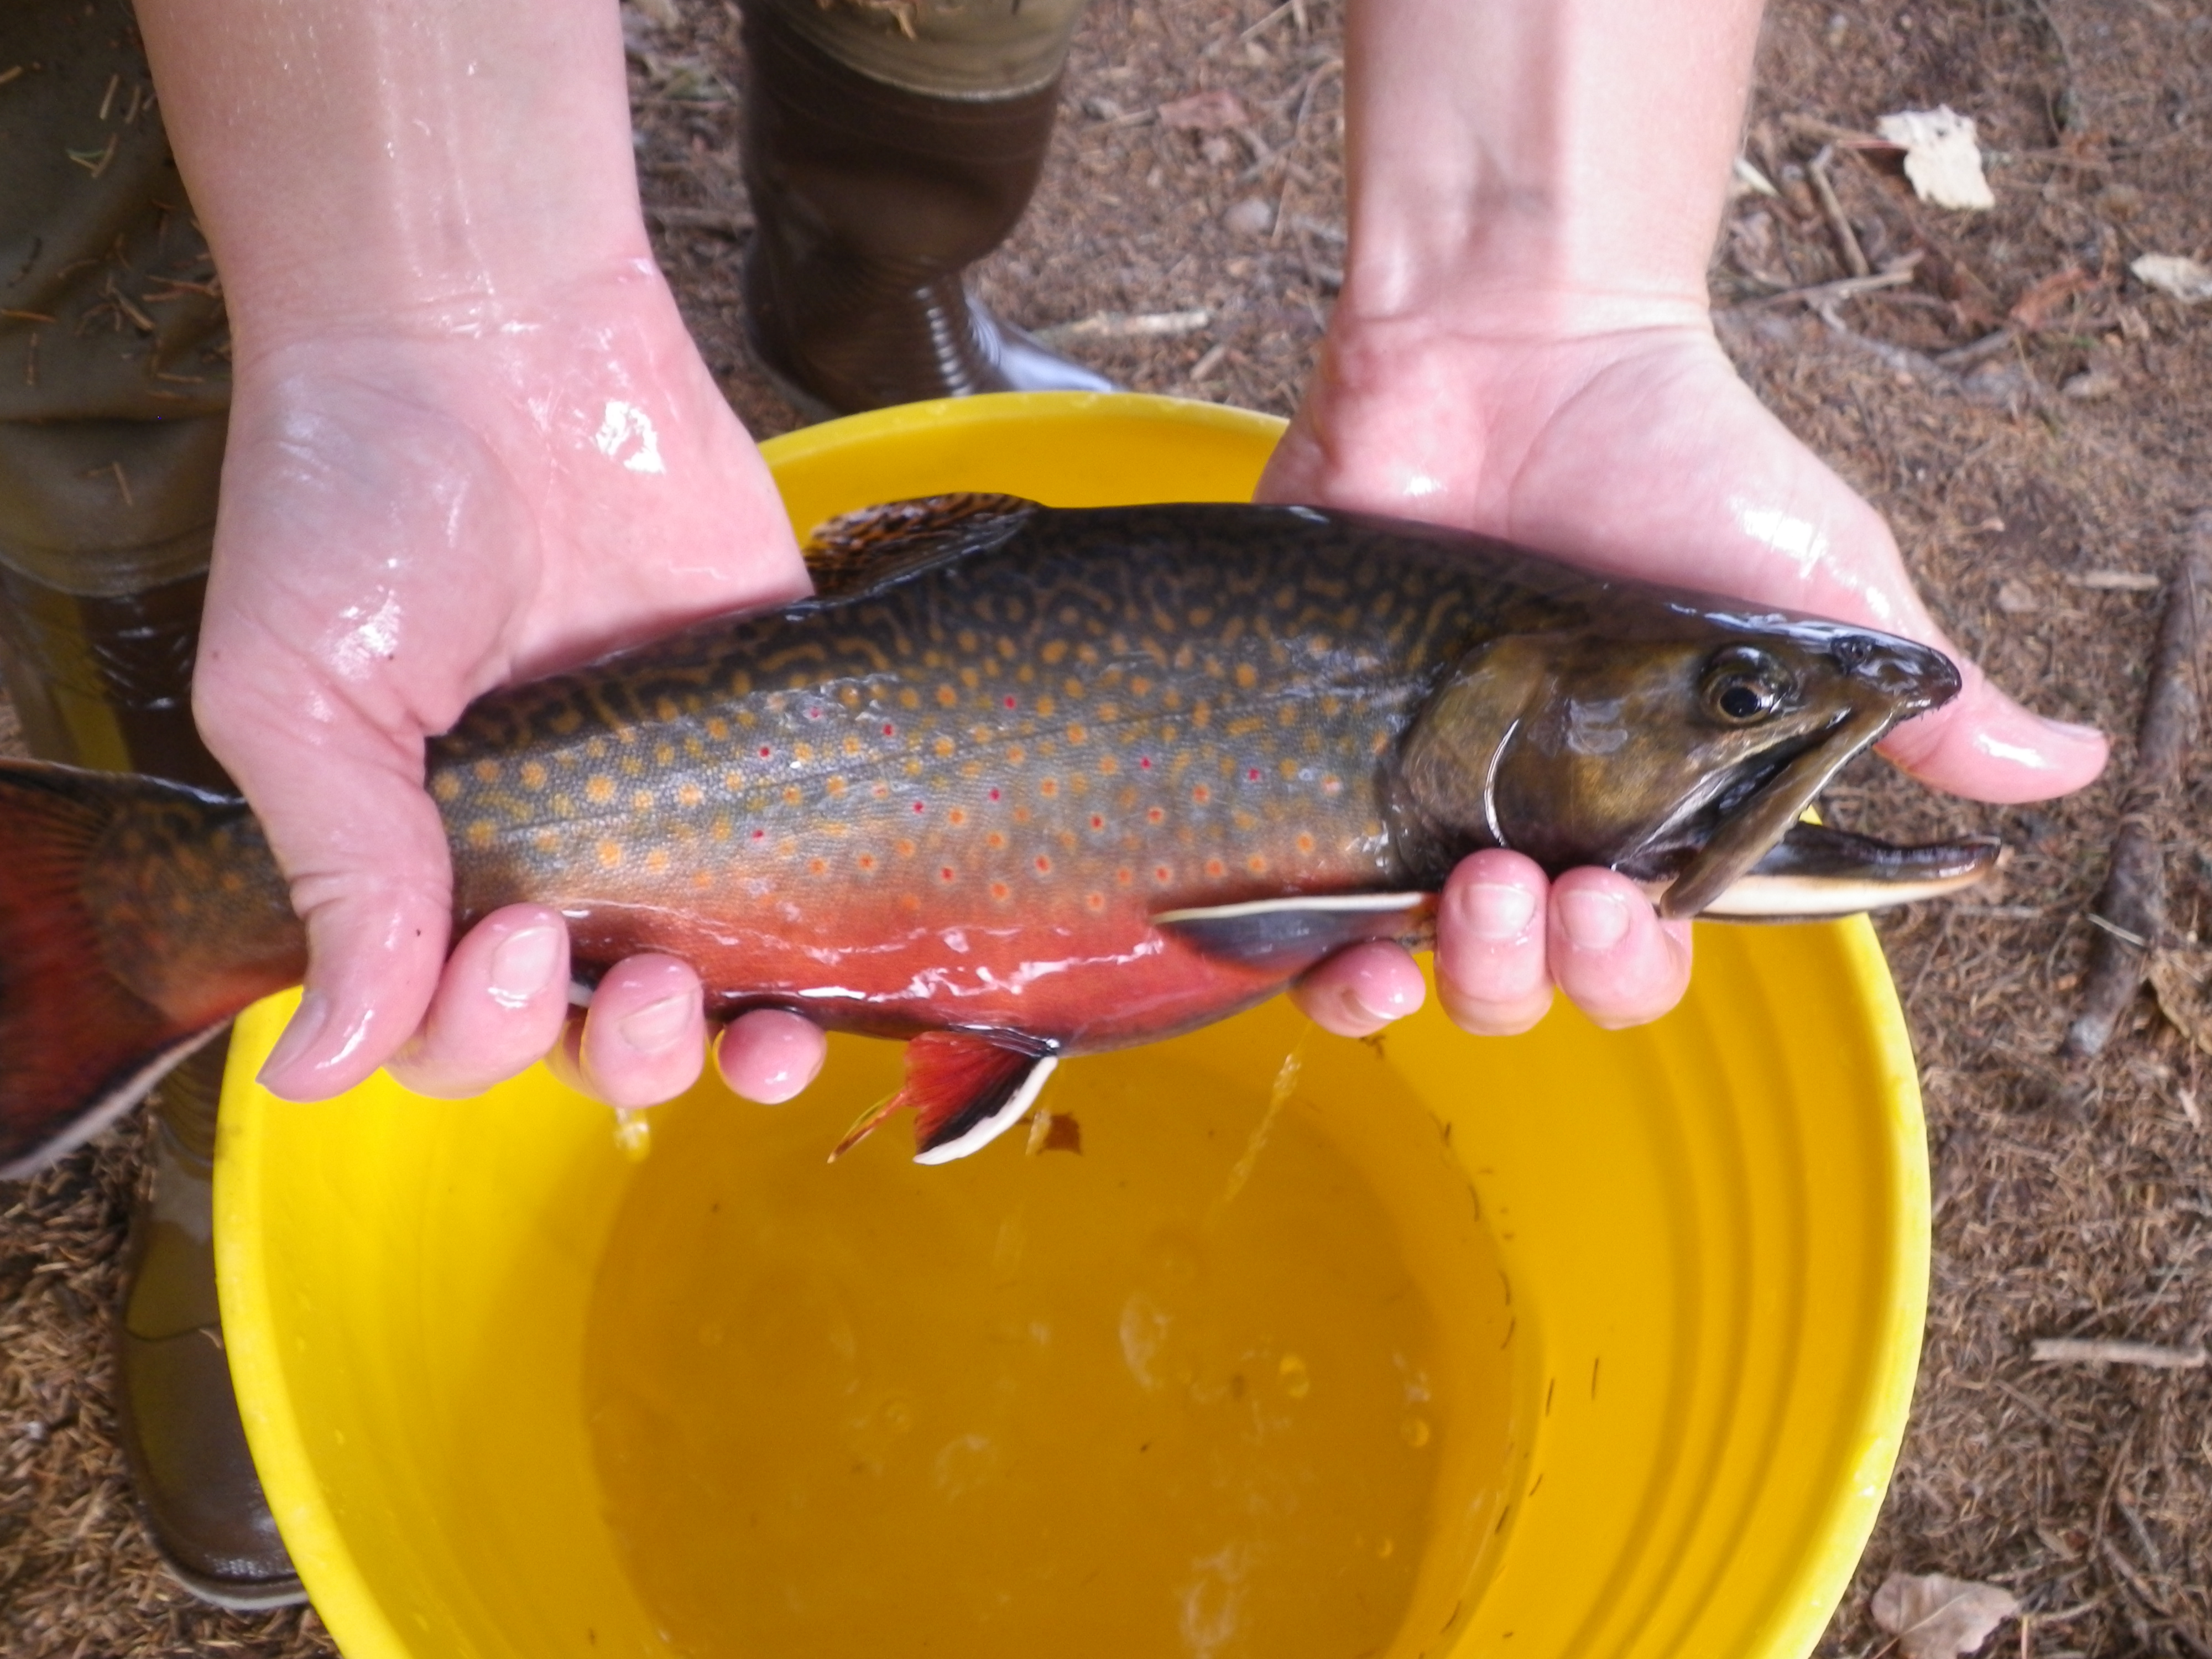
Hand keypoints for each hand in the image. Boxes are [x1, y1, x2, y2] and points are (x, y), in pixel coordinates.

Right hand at [193, 264, 827, 1106]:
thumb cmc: (359, 499)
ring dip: (725, 1048)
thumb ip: (337, 873)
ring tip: (747, 1026)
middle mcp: (547, 842)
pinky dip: (821, 954)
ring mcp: (667, 795)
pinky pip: (804, 879)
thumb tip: (320, 1066)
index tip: (508, 941)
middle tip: (622, 978)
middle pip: (586, 1034)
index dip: (478, 1030)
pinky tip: (829, 990)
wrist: (489, 331)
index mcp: (421, 853)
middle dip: (613, 1054)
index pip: (447, 1019)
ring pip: (706, 986)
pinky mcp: (769, 732)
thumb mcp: (297, 694)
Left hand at [1263, 309, 2107, 1038]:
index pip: (1648, 954)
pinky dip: (1318, 964)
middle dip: (1541, 973)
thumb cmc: (1678, 461)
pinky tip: (1341, 954)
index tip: (1637, 907)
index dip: (1639, 970)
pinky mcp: (1320, 749)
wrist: (1516, 348)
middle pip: (1531, 981)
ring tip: (1464, 893)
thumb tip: (2066, 770)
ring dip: (1448, 973)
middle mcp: (1531, 816)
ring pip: (1418, 968)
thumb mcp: (1826, 595)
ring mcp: (1416, 787)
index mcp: (1645, 804)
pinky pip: (1299, 917)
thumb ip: (1922, 706)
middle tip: (1547, 893)